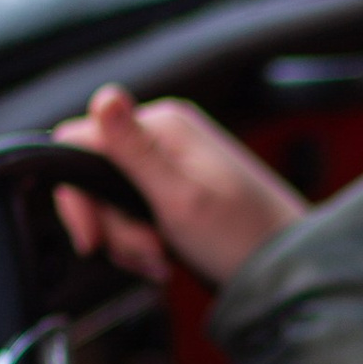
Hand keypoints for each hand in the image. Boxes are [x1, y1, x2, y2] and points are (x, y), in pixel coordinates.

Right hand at [53, 87, 306, 288]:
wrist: (286, 269)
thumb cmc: (242, 236)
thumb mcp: (180, 197)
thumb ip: (135, 150)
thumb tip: (105, 94)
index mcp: (163, 126)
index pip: (80, 140)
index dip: (76, 194)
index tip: (91, 238)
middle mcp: (163, 136)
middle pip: (94, 176)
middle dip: (110, 225)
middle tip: (145, 252)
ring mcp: (170, 163)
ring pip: (110, 200)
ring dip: (126, 240)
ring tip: (160, 259)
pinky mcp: (174, 190)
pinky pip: (132, 213)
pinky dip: (139, 242)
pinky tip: (163, 258)